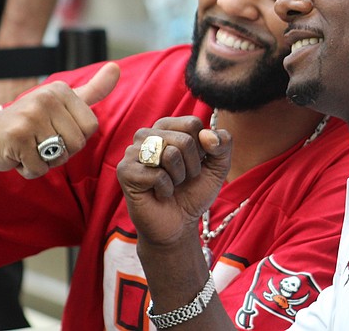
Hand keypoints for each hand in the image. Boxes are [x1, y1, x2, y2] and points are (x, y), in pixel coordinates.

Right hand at [0, 62, 119, 177]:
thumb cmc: (28, 121)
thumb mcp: (63, 101)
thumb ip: (93, 89)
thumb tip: (115, 67)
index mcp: (60, 90)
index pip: (91, 126)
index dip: (76, 137)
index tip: (56, 131)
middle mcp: (46, 99)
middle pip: (77, 143)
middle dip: (61, 152)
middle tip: (39, 142)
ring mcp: (31, 117)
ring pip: (59, 157)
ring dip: (45, 162)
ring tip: (29, 148)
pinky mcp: (17, 137)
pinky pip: (39, 168)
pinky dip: (29, 170)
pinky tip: (17, 155)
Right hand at [117, 117, 232, 246]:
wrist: (178, 224)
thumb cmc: (194, 192)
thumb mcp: (218, 167)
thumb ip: (223, 144)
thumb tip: (207, 134)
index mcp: (167, 126)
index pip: (193, 124)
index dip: (203, 148)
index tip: (195, 163)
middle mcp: (147, 134)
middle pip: (184, 139)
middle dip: (192, 166)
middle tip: (182, 179)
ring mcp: (133, 151)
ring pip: (170, 154)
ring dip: (179, 177)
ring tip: (171, 184)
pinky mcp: (126, 171)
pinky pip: (158, 175)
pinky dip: (166, 189)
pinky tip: (159, 194)